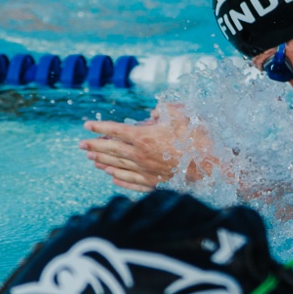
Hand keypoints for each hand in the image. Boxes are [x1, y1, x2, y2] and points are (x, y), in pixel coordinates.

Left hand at [81, 105, 204, 191]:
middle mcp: (140, 155)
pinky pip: (132, 182)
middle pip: (112, 150)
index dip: (99, 127)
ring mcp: (146, 171)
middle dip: (95, 147)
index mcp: (144, 137)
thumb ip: (164, 110)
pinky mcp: (155, 183)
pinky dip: (120, 180)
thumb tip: (153, 112)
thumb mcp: (180, 115)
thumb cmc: (196, 138)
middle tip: (81, 146)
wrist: (211, 166)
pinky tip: (113, 179)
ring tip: (92, 161)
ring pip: (119, 167)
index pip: (115, 130)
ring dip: (104, 162)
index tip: (86, 125)